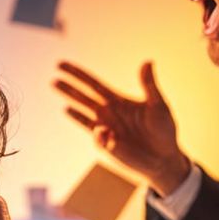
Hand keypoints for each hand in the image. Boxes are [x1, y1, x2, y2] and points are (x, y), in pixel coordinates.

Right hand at [54, 60, 189, 195]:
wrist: (165, 157)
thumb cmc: (164, 129)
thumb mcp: (158, 104)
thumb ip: (149, 84)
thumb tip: (147, 62)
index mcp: (117, 100)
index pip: (92, 84)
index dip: (77, 74)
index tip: (61, 65)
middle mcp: (107, 113)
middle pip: (82, 98)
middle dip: (68, 88)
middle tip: (53, 78)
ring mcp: (105, 130)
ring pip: (83, 115)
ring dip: (72, 107)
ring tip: (63, 104)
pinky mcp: (107, 146)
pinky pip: (97, 138)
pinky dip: (99, 134)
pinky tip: (105, 131)